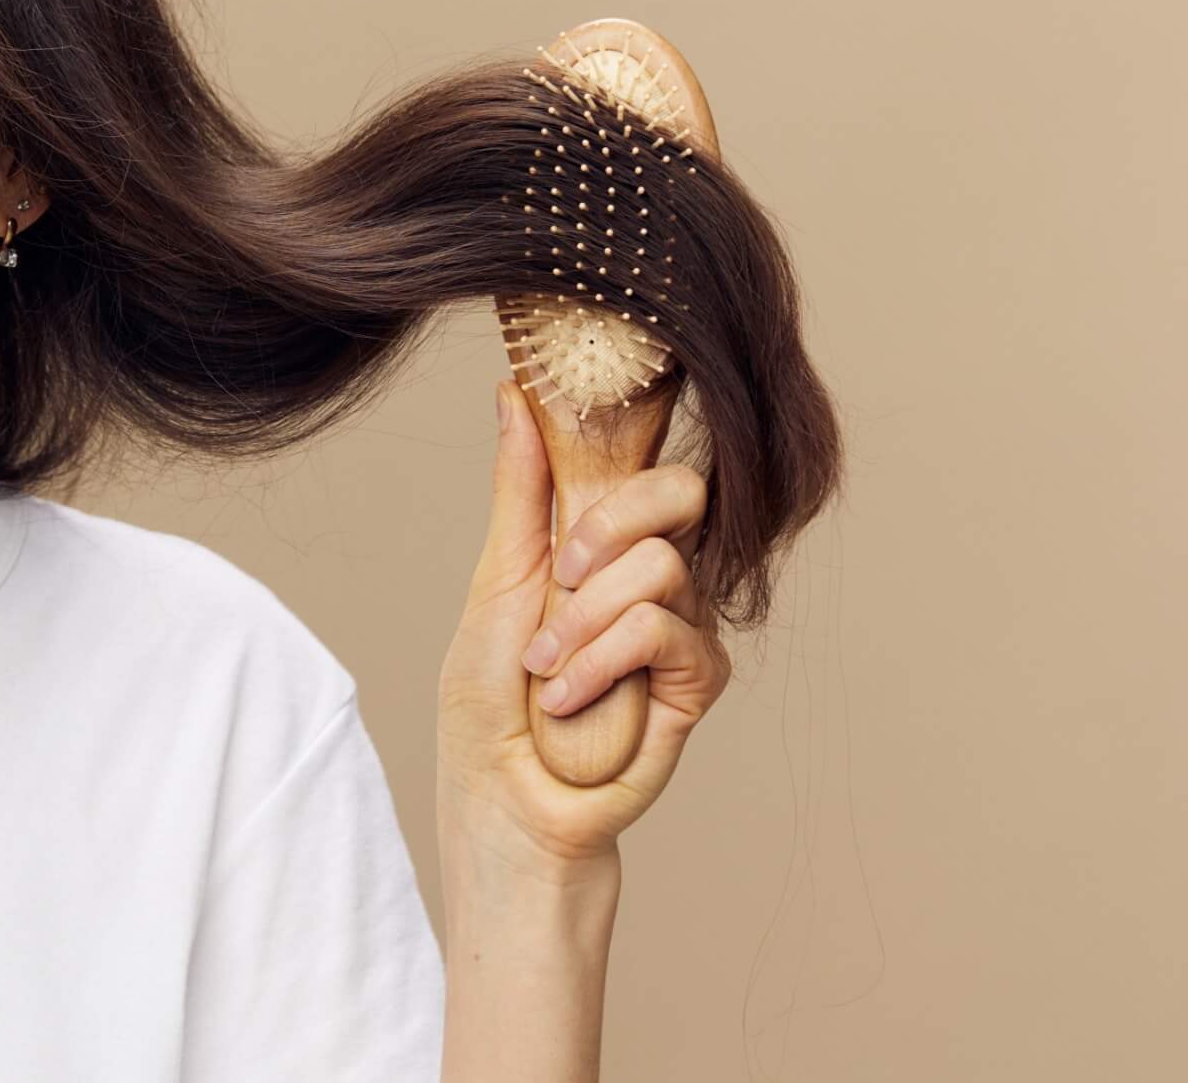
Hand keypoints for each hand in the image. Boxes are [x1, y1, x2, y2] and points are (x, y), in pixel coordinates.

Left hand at [434, 382, 732, 872]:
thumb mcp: (495, 578)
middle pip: (681, 490)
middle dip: (609, 525)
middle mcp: (652, 574)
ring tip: (546, 671)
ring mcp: (680, 625)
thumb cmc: (490, 696)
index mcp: (602, 541)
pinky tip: (570, 700)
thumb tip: (513, 392)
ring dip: (581, 620)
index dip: (621, 457)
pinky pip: (664, 631)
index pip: (645, 461)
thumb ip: (519, 489)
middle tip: (561, 575)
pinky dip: (600, 662)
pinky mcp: (696, 680)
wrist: (504, 795)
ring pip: (660, 565)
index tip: (560, 495)